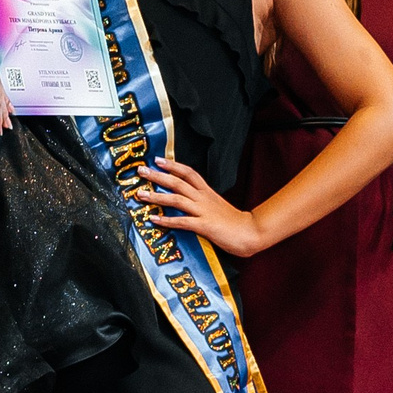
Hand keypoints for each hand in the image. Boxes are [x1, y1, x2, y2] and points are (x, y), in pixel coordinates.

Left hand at [139, 154, 261, 256]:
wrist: (251, 232)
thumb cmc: (234, 222)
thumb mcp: (217, 206)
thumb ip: (203, 202)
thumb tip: (189, 203)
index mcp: (207, 192)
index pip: (188, 173)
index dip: (173, 165)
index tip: (158, 160)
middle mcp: (203, 198)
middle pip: (177, 182)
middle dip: (157, 176)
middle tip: (141, 170)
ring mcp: (203, 211)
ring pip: (176, 199)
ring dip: (156, 196)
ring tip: (140, 195)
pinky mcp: (204, 226)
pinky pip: (182, 222)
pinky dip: (166, 221)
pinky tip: (154, 220)